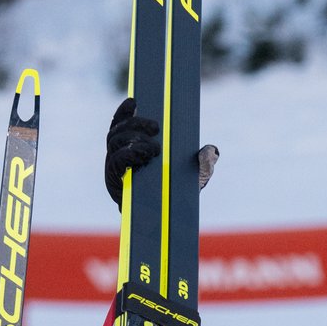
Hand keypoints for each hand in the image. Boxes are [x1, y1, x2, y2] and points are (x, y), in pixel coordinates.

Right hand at [105, 98, 220, 207]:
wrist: (164, 224)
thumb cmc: (174, 198)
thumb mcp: (192, 179)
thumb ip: (203, 165)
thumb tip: (213, 150)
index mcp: (131, 149)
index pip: (122, 125)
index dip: (124, 112)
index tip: (134, 100)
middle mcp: (118, 156)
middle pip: (118, 131)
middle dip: (135, 124)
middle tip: (155, 127)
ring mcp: (114, 168)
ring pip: (115, 143)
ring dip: (133, 140)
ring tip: (153, 148)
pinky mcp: (113, 182)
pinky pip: (115, 162)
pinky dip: (127, 155)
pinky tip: (140, 156)